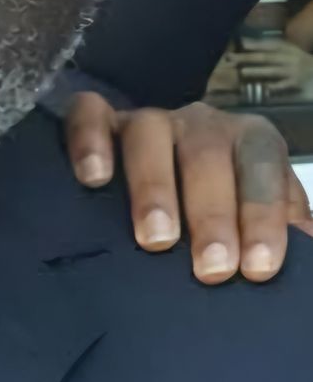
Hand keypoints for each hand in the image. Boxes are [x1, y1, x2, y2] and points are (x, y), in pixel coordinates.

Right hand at [66, 93, 312, 283]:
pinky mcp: (99, 122)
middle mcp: (199, 123)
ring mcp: (146, 120)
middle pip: (206, 151)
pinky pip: (89, 113)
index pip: (262, 166)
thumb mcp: (262, 227)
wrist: (171, 195)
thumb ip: (287, 233)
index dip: (262, 214)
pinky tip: (93, 179)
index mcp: (250, 143)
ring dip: (153, 185)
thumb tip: (309, 249)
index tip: (257, 268)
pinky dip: (89, 140)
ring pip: (148, 131)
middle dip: (212, 212)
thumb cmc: (223, 223)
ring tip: (155, 239)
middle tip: (210, 268)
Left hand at [235, 37, 312, 93]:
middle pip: (266, 57)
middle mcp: (289, 58)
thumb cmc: (299, 60)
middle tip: (232, 59)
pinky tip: (264, 88)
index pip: (269, 44)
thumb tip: (245, 42)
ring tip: (243, 72)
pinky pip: (283, 85)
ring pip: (272, 71)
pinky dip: (274, 86)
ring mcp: (293, 71)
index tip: (241, 44)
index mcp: (287, 48)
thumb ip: (270, 46)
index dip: (255, 44)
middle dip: (248, 58)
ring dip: (257, 71)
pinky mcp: (296, 83)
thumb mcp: (288, 50)